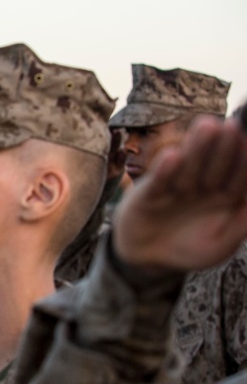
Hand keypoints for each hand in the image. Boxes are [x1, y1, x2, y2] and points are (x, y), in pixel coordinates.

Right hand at [113, 116, 246, 273]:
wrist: (147, 257)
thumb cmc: (189, 249)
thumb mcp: (220, 245)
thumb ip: (241, 225)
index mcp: (225, 195)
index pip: (239, 175)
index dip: (244, 160)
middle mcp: (202, 185)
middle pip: (215, 165)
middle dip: (223, 147)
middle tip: (230, 126)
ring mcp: (176, 187)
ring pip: (189, 167)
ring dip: (197, 147)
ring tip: (206, 126)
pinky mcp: (149, 193)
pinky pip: (158, 181)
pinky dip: (164, 170)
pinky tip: (171, 156)